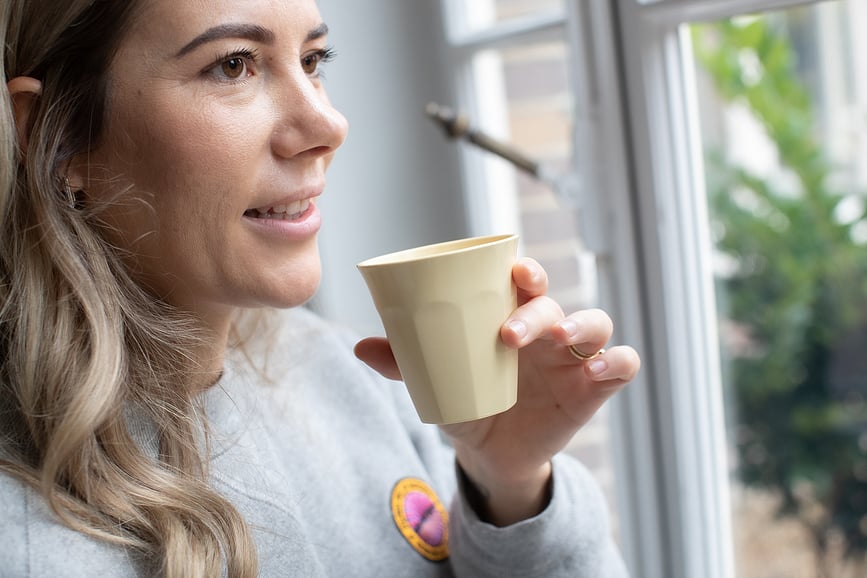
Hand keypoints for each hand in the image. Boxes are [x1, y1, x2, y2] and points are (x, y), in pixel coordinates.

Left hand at [354, 257, 639, 525]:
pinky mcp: (594, 387)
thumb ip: (405, 362)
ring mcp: (573, 357)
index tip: (512, 271)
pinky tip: (598, 370)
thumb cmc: (467, 400)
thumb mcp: (437, 382)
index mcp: (510, 316)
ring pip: (594, 322)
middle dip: (537, 309)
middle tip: (509, 333)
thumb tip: (360, 346)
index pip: (525, 280)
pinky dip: (617, 362)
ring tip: (556, 340)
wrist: (489, 452)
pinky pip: (622, 364)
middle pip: (554, 301)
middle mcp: (546, 329)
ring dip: (580, 324)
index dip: (524, 269)